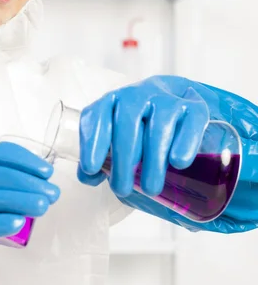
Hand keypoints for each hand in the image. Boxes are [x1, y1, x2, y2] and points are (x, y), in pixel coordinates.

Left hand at [78, 75, 209, 196]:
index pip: (98, 115)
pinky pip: (191, 122)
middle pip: (128, 120)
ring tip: (150, 188)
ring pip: (159, 124)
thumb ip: (102, 160)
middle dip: (123, 158)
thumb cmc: (145, 135)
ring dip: (153, 158)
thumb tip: (89, 176)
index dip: (93, 141)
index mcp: (114, 103)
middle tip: (123, 189)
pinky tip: (178, 162)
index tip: (92, 168)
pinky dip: (185, 142)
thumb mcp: (121, 146)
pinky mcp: (196, 107)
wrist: (185, 113)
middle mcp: (139, 95)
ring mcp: (168, 98)